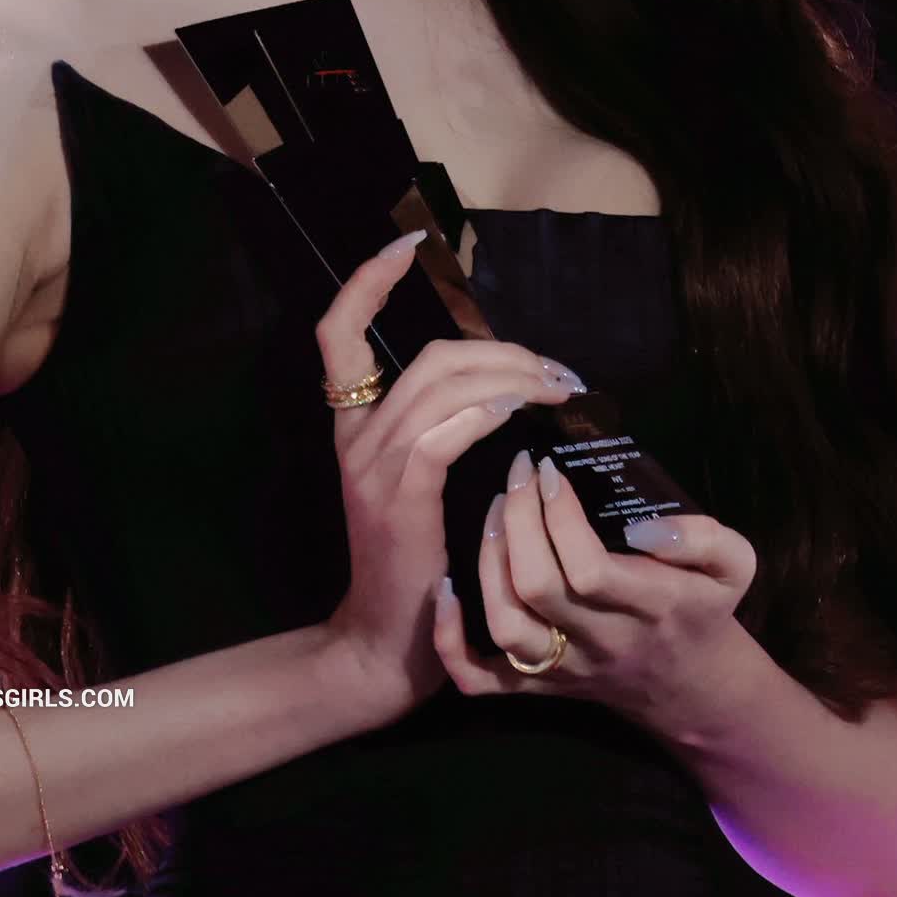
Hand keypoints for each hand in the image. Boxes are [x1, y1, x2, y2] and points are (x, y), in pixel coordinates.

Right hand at [317, 237, 584, 721]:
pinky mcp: (399, 496)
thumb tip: (499, 385)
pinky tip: (524, 412)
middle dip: (500, 347)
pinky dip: (490, 408)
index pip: (338, 333)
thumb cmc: (414, 571)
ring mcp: (373, 465)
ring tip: (558, 387)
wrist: (385, 649)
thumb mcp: (417, 489)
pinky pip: (446, 428)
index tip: (406, 247)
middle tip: (555, 367)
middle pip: (428, 355)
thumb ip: (440, 434)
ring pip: (443, 382)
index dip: (368, 282)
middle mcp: (355, 436)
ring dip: (511, 374)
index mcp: (353, 427)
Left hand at [432, 446, 757, 730]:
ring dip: (486, 563)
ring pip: (506, 628)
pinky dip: (452, 641)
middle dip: (517, 522)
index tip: (548, 468)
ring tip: (491, 508)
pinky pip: (480, 680)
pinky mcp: (536, 686)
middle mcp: (601, 644)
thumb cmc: (705, 609)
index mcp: (650, 608)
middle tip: (515, 473)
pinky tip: (444, 589)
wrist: (693, 689)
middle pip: (537, 591)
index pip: (590, 569)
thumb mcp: (734, 566)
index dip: (559, 516)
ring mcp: (563, 670)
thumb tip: (644, 525)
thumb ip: (705, 538)